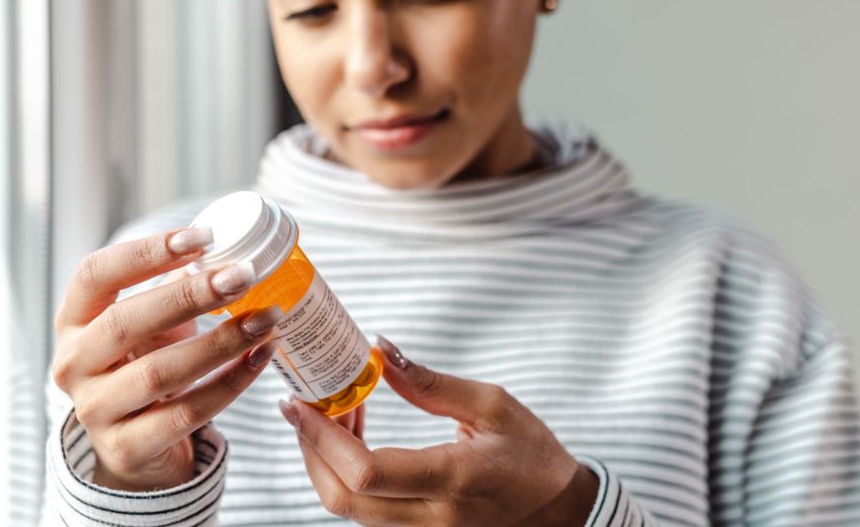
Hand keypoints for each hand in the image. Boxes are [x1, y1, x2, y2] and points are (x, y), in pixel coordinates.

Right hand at [52, 227, 283, 490]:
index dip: (146, 252)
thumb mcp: (149, 326)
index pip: (94, 274)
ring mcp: (95, 410)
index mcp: (73, 321)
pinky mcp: (126, 447)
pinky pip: (186, 413)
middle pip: (125, 322)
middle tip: (243, 276)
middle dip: (189, 296)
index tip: (202, 237)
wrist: (134, 447)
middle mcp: (72, 364)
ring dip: (220, 342)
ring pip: (159, 372)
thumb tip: (227, 252)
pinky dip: (230, 383)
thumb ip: (174, 290)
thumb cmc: (143, 368)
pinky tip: (261, 357)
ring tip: (266, 318)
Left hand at [278, 336, 597, 525]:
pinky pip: (363, 511)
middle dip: (310, 448)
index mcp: (452, 480)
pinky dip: (345, 475)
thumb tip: (377, 349)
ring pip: (347, 507)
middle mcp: (431, 518)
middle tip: (307, 403)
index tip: (299, 403)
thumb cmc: (532, 454)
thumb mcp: (492, 405)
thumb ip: (429, 383)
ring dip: (325, 460)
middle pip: (341, 497)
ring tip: (337, 413)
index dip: (321, 438)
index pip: (366, 471)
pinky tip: (354, 438)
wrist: (560, 511)